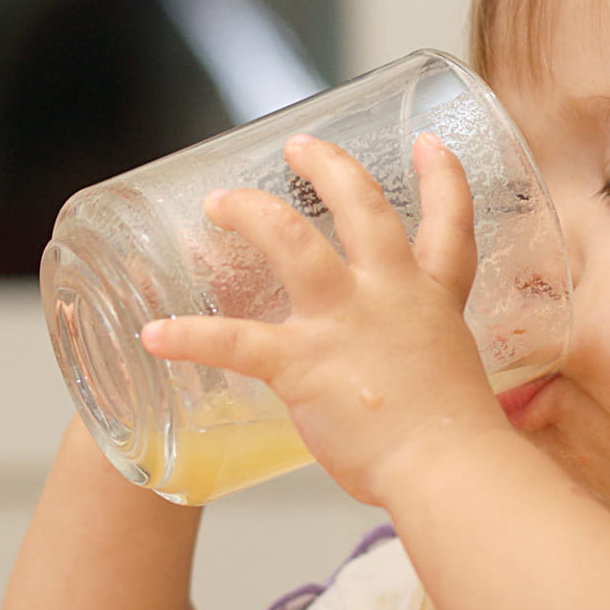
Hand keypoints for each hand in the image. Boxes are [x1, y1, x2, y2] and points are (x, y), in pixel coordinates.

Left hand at [141, 133, 509, 505]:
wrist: (447, 466)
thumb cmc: (454, 438)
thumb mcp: (450, 374)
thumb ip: (417, 359)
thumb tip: (394, 384)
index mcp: (432, 297)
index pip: (448, 221)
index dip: (440, 176)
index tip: (426, 143)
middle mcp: (388, 294)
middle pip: (361, 205)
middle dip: (327, 167)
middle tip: (300, 147)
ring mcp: (343, 322)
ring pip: (291, 240)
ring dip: (251, 212)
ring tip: (221, 202)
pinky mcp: (301, 363)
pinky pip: (232, 340)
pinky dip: (188, 336)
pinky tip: (154, 334)